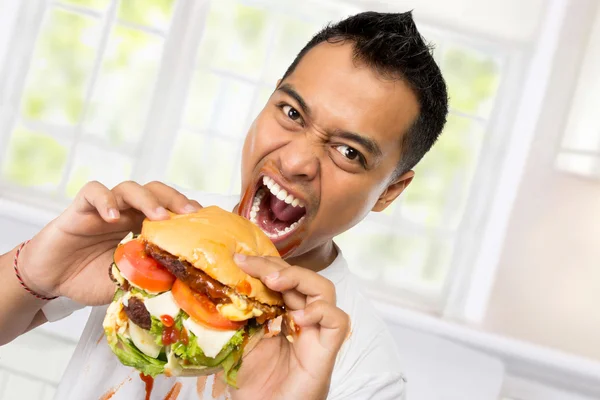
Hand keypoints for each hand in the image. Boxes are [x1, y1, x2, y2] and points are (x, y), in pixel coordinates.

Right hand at [17, 181, 201, 304]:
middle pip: (156, 191)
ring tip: (157, 217)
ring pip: (129, 188)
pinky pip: (93, 192)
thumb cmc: (90, 278)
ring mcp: (105, 208)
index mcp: (142, 227)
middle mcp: (128, 213)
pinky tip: (112, 217)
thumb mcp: (125, 282)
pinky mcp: (80, 209)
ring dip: (146, 199)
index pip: (170, 210)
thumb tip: (179, 286)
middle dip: (174, 199)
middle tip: (189, 213)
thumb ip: (147, 279)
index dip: (187, 213)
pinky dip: (104, 201)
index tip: (206, 224)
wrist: (50, 279)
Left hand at [230, 255, 350, 399]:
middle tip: (250, 264)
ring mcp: (316, 332)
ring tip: (274, 282)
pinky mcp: (327, 349)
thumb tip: (216, 288)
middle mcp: (302, 319)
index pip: (280, 278)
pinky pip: (337, 320)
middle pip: (302, 278)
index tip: (238, 259)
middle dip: (277, 266)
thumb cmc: (252, 384)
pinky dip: (320, 312)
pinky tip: (297, 318)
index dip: (264, 265)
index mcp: (282, 314)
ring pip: (324, 290)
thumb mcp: (238, 341)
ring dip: (299, 279)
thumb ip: (237, 316)